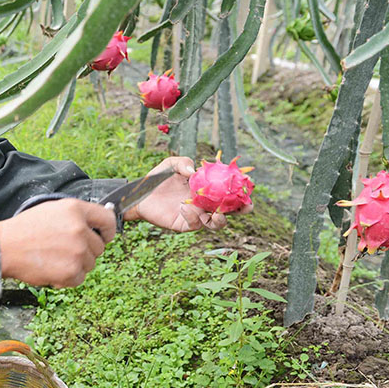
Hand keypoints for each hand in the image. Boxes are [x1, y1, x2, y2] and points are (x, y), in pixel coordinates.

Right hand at [0, 199, 115, 287]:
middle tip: (64, 249)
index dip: (107, 231)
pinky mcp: (71, 271)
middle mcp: (80, 229)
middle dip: (86, 250)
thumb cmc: (25, 229)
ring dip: (76, 264)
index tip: (104, 236)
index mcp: (76, 209)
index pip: (108, 220)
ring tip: (55, 257)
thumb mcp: (52, 209)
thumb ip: (77, 215)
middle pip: (100, 247)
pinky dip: (68, 278)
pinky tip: (53, 268)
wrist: (4, 248)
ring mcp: (77, 251)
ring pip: (90, 263)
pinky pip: (80, 278)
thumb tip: (97, 227)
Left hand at [122, 156, 252, 231]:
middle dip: (240, 210)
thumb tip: (195, 172)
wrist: (139, 193)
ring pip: (215, 223)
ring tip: (218, 214)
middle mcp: (205, 204)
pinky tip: (184, 206)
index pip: (228, 191)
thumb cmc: (158, 178)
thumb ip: (184, 163)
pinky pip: (194, 224)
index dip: (240, 190)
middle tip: (246, 206)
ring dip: (221, 220)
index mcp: (207, 189)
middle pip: (229, 211)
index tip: (249, 184)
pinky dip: (192, 216)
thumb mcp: (171, 164)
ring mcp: (195, 216)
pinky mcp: (183, 224)